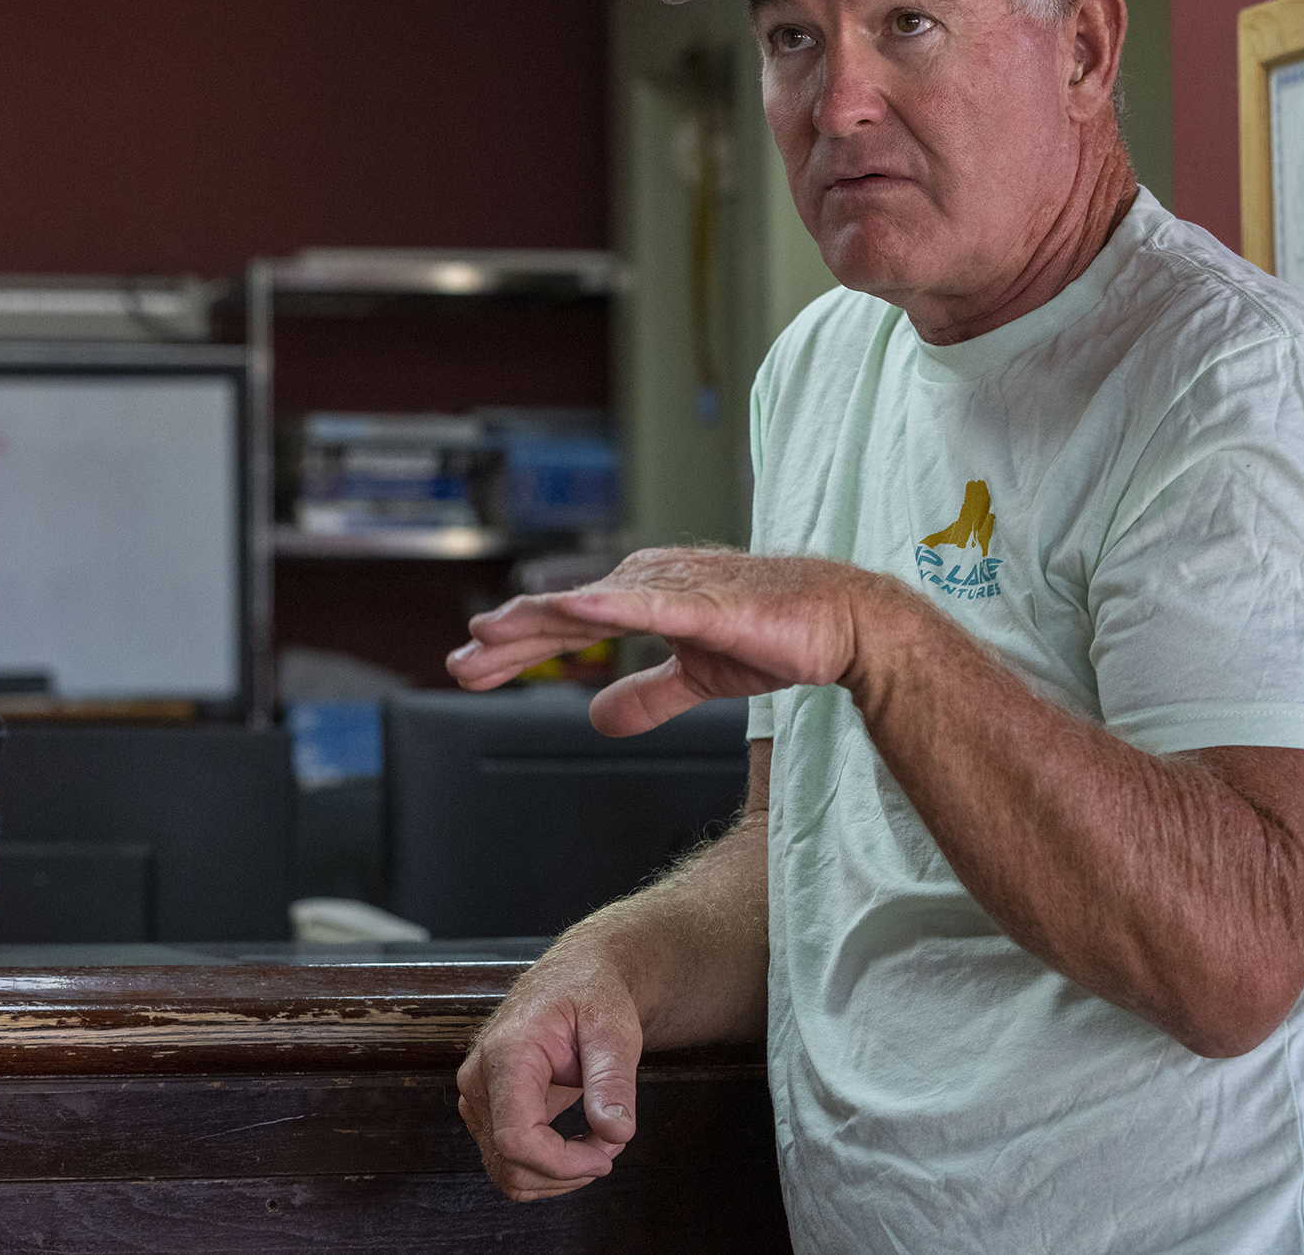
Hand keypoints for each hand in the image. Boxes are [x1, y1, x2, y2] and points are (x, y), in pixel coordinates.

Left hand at [448, 549, 883, 735]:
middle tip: (461, 664)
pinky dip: (608, 602)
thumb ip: (647, 695)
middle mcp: (647, 585)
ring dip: (538, 619)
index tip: (472, 668)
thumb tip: (598, 718)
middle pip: (562, 616)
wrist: (842, 625)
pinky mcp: (704, 602)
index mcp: (642, 599)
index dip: (517, 649)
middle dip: (508, 642)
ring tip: (491, 631)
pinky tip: (573, 607)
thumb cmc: (776, 634)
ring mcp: (673, 589)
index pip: (566, 627)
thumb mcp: (696, 677)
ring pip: (590, 606)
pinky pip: (648, 604)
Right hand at [457, 943, 644, 1200]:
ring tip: (597, 1141)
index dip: (562, 1164)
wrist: (571, 980)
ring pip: (507, 1173)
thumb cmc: (590, 996)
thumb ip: (612, 1081)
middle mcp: (479, 1079)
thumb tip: (616, 1133)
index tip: (606, 1154)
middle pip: (510, 1164)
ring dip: (559, 1175)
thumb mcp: (614, 1030)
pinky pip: (509, 1163)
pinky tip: (575, 1145)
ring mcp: (477, 1098)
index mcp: (507, 1054)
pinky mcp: (485, 1111)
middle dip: (568, 1172)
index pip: (515, 1138)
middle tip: (612, 1143)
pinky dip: (547, 1169)